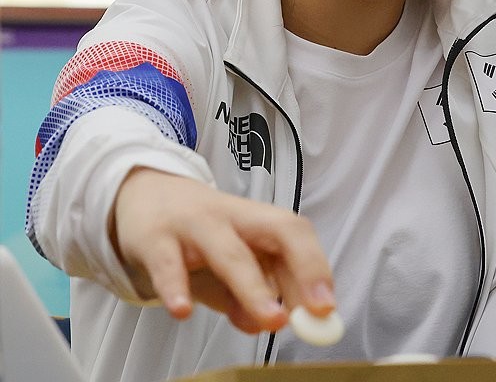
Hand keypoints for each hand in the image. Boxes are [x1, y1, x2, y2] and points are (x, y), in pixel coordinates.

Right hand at [110, 167, 335, 333]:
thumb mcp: (231, 263)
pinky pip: (168, 264)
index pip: (297, 235)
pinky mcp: (155, 238)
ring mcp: (195, 225)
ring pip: (229, 253)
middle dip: (300, 272)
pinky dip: (175, 287)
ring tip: (270, 320)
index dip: (315, 268)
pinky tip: (182, 310)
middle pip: (277, 236)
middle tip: (311, 313)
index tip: (326, 307)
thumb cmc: (201, 234)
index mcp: (260, 221)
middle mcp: (234, 218)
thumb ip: (248, 296)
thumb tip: (266, 324)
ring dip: (253, 287)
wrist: (145, 195)